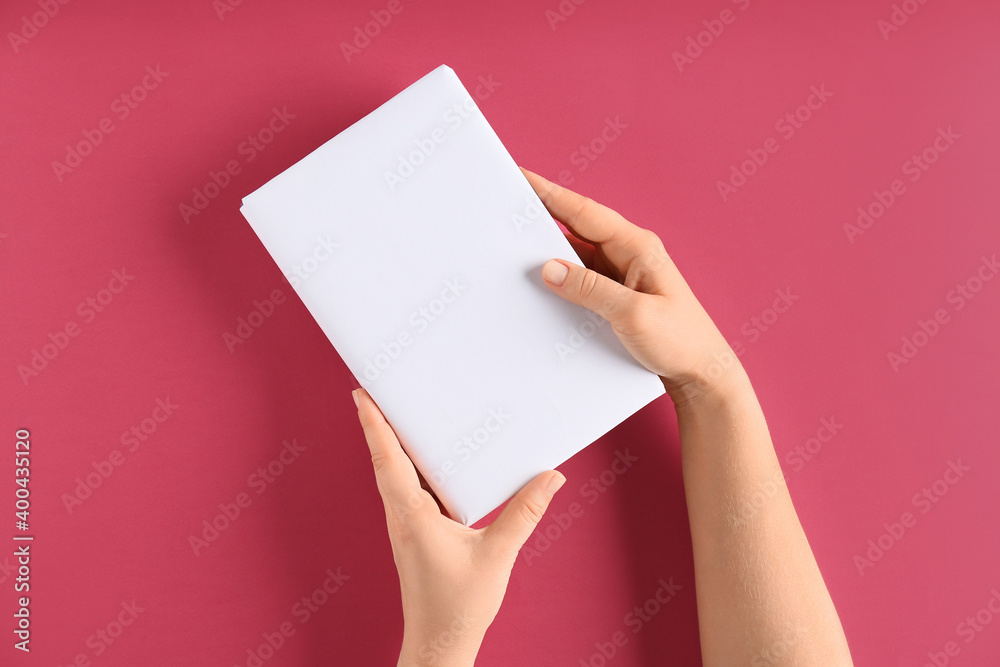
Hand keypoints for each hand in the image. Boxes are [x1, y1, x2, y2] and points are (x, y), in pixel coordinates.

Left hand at [353, 387, 565, 666]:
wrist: (440, 644)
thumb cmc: (459, 606)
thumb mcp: (497, 555)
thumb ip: (525, 513)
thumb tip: (551, 477)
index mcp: (413, 515)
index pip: (388, 460)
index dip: (374, 425)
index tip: (361, 393)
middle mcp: (402, 516)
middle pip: (386, 460)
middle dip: (380, 424)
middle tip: (379, 389)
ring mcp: (406, 525)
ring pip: (395, 475)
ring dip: (393, 445)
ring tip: (399, 414)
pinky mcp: (415, 533)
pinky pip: (409, 490)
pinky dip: (411, 467)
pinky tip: (427, 460)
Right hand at [521, 167, 742, 406]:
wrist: (702, 375)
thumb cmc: (681, 342)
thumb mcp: (633, 315)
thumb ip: (590, 290)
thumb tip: (548, 269)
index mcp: (638, 247)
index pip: (584, 212)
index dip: (550, 193)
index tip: (521, 177)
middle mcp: (628, 254)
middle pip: (576, 228)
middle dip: (542, 217)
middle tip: (505, 209)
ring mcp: (621, 275)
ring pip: (575, 255)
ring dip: (547, 252)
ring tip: (511, 246)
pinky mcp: (615, 296)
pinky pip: (580, 279)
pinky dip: (559, 279)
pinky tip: (538, 284)